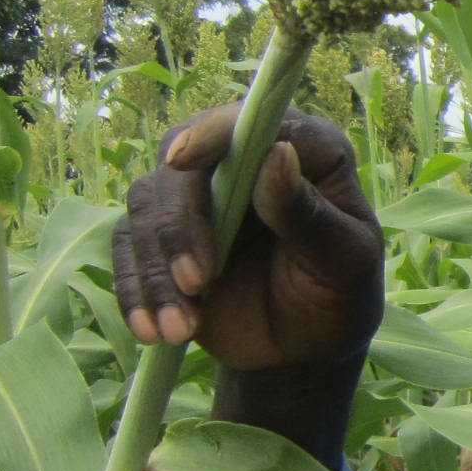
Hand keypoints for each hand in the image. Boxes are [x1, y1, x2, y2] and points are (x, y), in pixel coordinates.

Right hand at [111, 103, 383, 372]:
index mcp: (305, 152)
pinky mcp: (164, 236)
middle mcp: (245, 161)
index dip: (214, 134)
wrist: (307, 347)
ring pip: (147, 202)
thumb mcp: (344, 262)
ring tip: (181, 329)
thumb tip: (277, 153)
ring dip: (156, 268)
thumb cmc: (340, 295)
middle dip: (180, 222)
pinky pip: (127, 247)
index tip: (183, 161)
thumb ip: (310, 214)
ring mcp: (200, 196)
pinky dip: (135, 289)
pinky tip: (153, 331)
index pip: (253, 122)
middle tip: (197, 282)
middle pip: (183, 158)